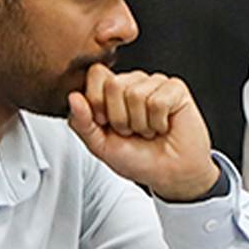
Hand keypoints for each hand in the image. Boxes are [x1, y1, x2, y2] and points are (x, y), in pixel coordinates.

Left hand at [67, 65, 219, 200]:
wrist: (169, 174)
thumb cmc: (138, 159)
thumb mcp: (100, 145)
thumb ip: (82, 122)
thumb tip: (73, 97)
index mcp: (112, 91)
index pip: (96, 74)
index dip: (97, 102)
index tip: (106, 123)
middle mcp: (133, 82)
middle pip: (113, 84)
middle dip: (119, 118)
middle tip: (131, 130)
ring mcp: (155, 83)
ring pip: (136, 94)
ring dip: (140, 123)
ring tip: (148, 130)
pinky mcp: (176, 89)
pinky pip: (158, 101)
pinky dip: (158, 122)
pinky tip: (162, 126)